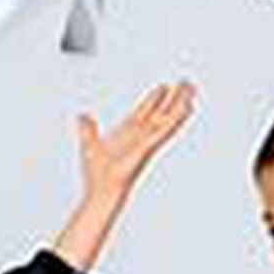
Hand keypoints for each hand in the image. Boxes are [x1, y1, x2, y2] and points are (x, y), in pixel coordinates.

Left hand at [53, 81, 195, 268]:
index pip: (145, 110)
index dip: (154, 98)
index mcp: (128, 132)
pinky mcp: (149, 145)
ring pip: (168, 117)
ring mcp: (147, 140)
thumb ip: (87, 129)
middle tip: (185, 83)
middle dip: (173, 97)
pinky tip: (186, 106)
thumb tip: (82, 117)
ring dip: (180, 103)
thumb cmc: (98, 175)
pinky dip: (177, 117)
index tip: (162, 86)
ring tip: (190, 89)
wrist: (101, 191)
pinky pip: (166, 129)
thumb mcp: (89, 143)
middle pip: (161, 111)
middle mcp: (141, 135)